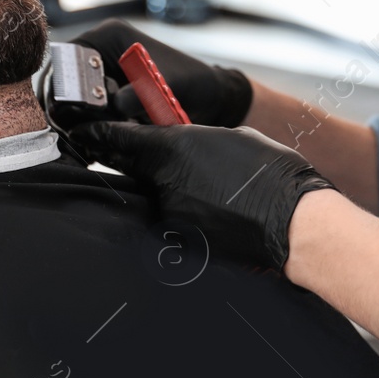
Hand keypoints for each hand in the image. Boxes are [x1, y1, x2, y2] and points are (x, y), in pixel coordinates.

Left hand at [67, 121, 335, 270]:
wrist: (295, 222)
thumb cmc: (272, 173)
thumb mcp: (232, 138)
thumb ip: (196, 139)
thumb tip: (183, 145)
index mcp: (172, 149)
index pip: (116, 139)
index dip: (97, 134)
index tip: (83, 133)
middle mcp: (162, 184)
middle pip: (136, 171)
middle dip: (145, 166)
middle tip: (171, 164)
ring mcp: (170, 217)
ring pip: (158, 199)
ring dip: (176, 194)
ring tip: (215, 195)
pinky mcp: (182, 244)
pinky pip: (176, 223)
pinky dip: (191, 218)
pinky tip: (220, 216)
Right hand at [69, 18, 252, 125]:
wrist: (208, 99)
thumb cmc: (192, 83)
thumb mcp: (166, 86)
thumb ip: (140, 92)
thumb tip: (113, 105)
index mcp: (109, 36)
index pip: (69, 57)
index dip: (66, 84)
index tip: (70, 111)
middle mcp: (99, 51)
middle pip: (63, 79)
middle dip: (67, 108)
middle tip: (77, 133)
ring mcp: (101, 73)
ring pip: (70, 99)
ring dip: (75, 122)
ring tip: (86, 143)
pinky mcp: (105, 95)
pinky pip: (83, 112)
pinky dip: (86, 128)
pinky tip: (93, 146)